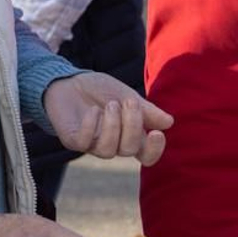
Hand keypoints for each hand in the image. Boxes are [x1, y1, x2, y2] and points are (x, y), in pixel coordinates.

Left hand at [42, 72, 171, 164]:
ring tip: (110, 104)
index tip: (157, 133)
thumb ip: (146, 110)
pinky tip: (93, 111)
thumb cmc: (99, 90)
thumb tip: (169, 122)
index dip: (154, 150)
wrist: (68, 81)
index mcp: (130, 135)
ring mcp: (92, 144)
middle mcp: (113, 144)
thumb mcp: (126, 95)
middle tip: (129, 102)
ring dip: (113, 126)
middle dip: (132, 126)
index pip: (146, 155)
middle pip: (129, 150)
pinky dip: (91, 127)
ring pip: (108, 150)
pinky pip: (83, 143)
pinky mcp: (73, 140)